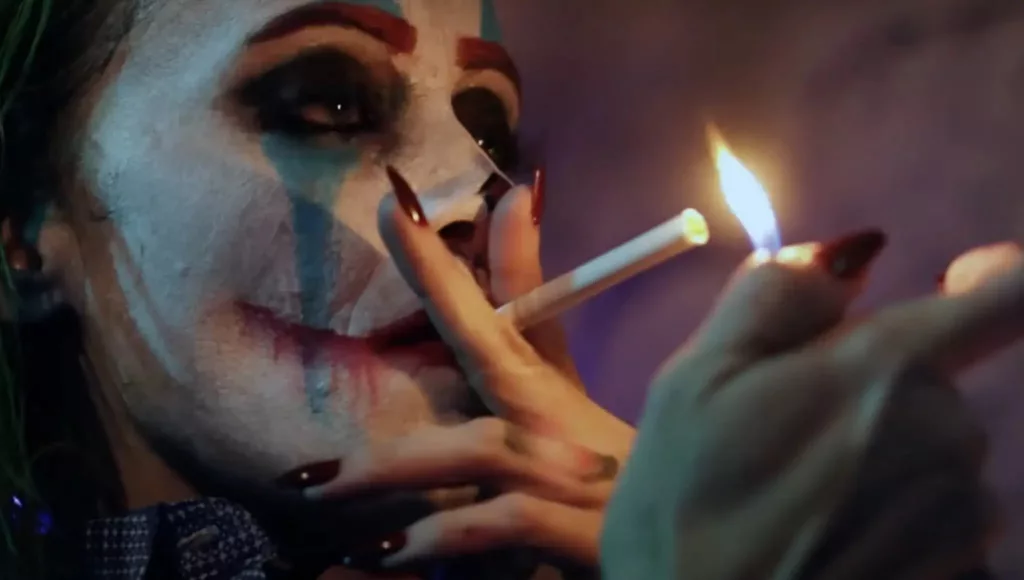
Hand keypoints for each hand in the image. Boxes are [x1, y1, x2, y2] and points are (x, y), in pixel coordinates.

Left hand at [303, 168, 634, 568]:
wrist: (674, 529)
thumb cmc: (600, 460)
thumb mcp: (556, 388)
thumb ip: (524, 306)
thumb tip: (514, 200)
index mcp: (542, 382)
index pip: (492, 305)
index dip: (442, 256)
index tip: (392, 201)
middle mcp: (555, 415)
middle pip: (491, 342)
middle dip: (436, 286)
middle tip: (358, 260)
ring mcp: (566, 473)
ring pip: (479, 447)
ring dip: (393, 466)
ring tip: (312, 486)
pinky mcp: (578, 534)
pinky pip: (498, 526)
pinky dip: (440, 538)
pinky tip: (384, 556)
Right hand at [602, 232, 1021, 579]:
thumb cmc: (684, 504)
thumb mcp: (692, 378)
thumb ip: (774, 296)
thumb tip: (845, 255)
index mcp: (885, 372)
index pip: (1006, 295)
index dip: (991, 275)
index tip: (951, 280)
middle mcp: (949, 435)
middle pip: (935, 376)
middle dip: (871, 385)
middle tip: (783, 428)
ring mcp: (961, 511)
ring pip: (934, 444)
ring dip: (882, 449)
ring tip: (799, 493)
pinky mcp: (958, 567)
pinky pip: (940, 506)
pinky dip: (894, 505)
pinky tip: (830, 534)